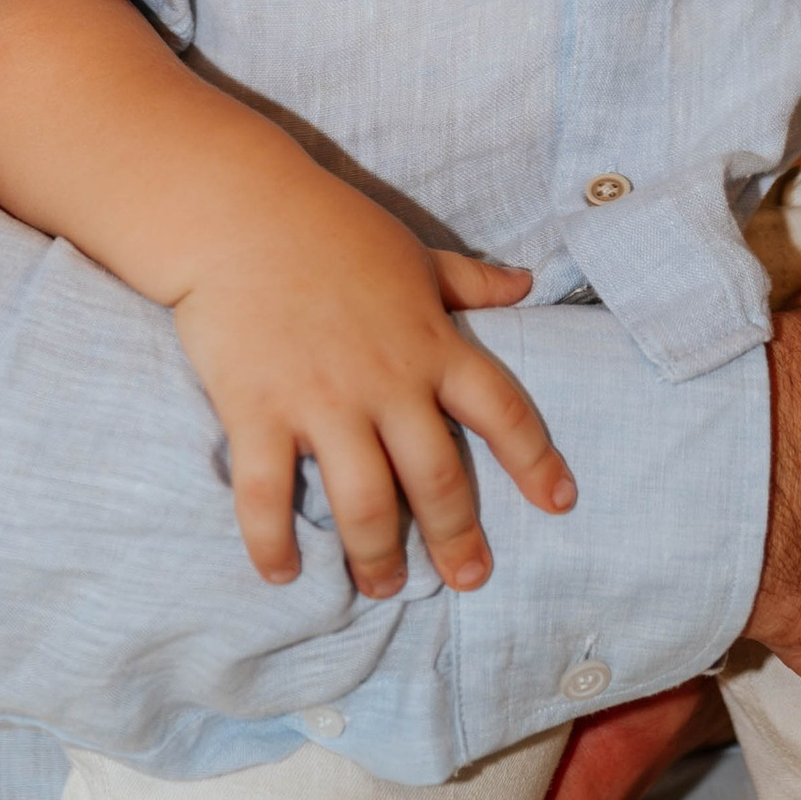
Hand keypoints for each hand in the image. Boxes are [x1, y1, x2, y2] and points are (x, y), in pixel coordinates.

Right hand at [173, 201, 576, 600]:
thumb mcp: (412, 253)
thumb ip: (468, 281)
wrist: (238, 213)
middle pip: (439, 479)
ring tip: (383, 586)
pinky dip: (274, 545)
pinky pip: (269, 497)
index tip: (561, 503)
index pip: (503, 410)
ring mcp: (323, 401)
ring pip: (365, 504)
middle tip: (468, 577)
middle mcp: (387, 381)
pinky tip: (284, 574)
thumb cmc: (330, 229)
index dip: (536, 461)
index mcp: (431, 342)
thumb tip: (525, 283)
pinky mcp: (258, 412)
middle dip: (458, 539)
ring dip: (377, 558)